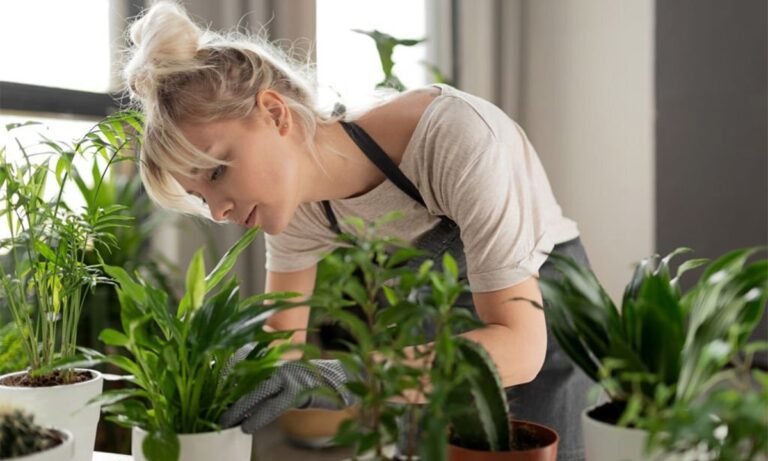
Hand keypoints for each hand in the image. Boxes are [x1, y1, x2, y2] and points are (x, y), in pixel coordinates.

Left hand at [220, 359, 356, 432]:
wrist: (343, 380)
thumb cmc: (315, 382)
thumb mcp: (290, 381)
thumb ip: (272, 385)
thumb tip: (249, 396)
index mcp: (276, 363)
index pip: (247, 370)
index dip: (228, 380)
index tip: (213, 390)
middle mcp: (279, 367)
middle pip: (247, 382)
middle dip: (229, 397)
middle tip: (214, 413)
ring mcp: (288, 378)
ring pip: (256, 393)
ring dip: (238, 409)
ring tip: (225, 422)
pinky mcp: (297, 392)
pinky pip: (272, 406)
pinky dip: (258, 416)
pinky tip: (247, 427)